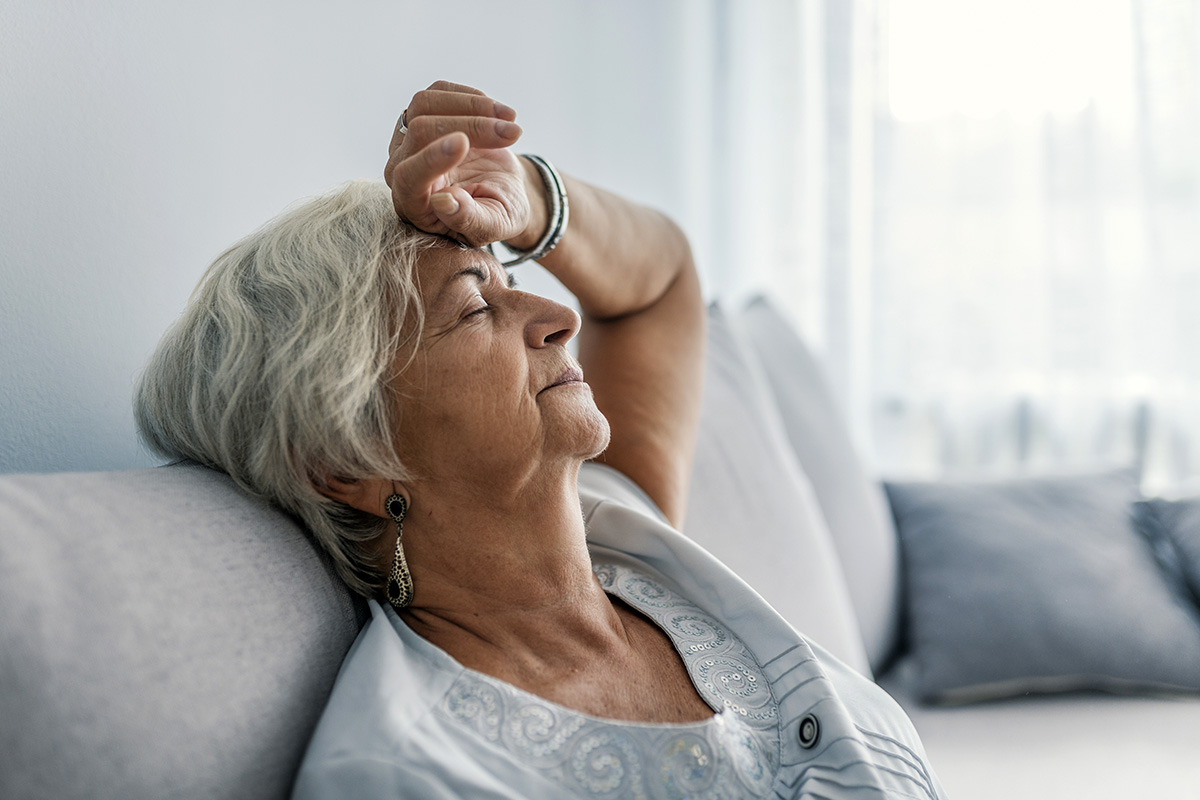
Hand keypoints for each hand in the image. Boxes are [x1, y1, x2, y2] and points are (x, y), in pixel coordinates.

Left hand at [385, 81, 533, 246]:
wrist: (501, 192)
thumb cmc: (496, 214)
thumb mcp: (493, 225)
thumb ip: (469, 220)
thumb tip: (444, 201)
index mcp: (413, 204)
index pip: (408, 177)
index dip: (431, 159)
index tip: (463, 144)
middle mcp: (400, 168)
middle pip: (421, 132)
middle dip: (472, 127)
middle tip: (513, 134)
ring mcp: (408, 137)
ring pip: (425, 104)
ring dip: (473, 106)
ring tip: (510, 119)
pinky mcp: (423, 113)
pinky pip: (439, 90)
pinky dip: (472, 97)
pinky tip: (497, 113)